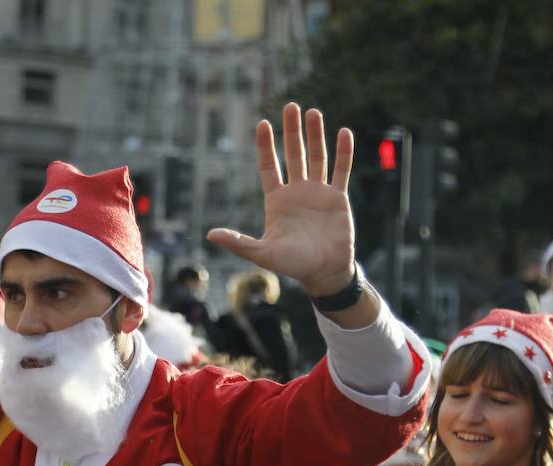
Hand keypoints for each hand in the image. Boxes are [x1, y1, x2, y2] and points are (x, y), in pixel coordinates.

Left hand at [208, 104, 354, 298]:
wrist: (323, 273)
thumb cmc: (292, 265)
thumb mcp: (261, 253)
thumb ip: (238, 242)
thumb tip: (210, 234)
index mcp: (277, 201)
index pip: (269, 166)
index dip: (266, 146)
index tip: (263, 124)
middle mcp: (297, 192)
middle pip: (293, 154)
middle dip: (292, 131)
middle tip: (291, 106)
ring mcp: (318, 193)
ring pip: (317, 157)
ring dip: (315, 135)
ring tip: (313, 112)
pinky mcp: (338, 198)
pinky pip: (341, 170)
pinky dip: (343, 152)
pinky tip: (343, 132)